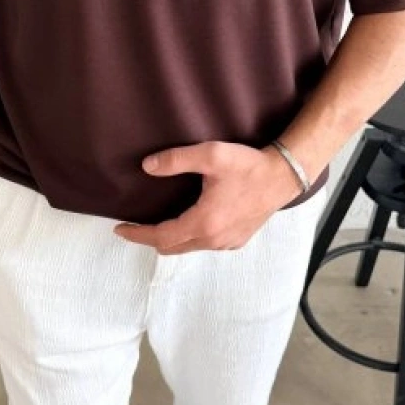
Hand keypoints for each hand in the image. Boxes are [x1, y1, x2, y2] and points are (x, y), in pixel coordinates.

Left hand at [113, 140, 308, 253]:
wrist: (283, 176)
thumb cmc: (249, 165)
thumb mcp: (211, 155)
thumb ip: (176, 160)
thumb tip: (147, 166)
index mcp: (204, 222)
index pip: (161, 237)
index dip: (138, 234)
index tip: (120, 229)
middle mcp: (214, 239)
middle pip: (171, 248)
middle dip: (149, 239)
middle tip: (133, 227)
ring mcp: (227, 243)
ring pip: (188, 248)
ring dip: (170, 239)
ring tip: (157, 224)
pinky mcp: (237, 241)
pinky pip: (204, 246)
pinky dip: (189, 239)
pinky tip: (187, 223)